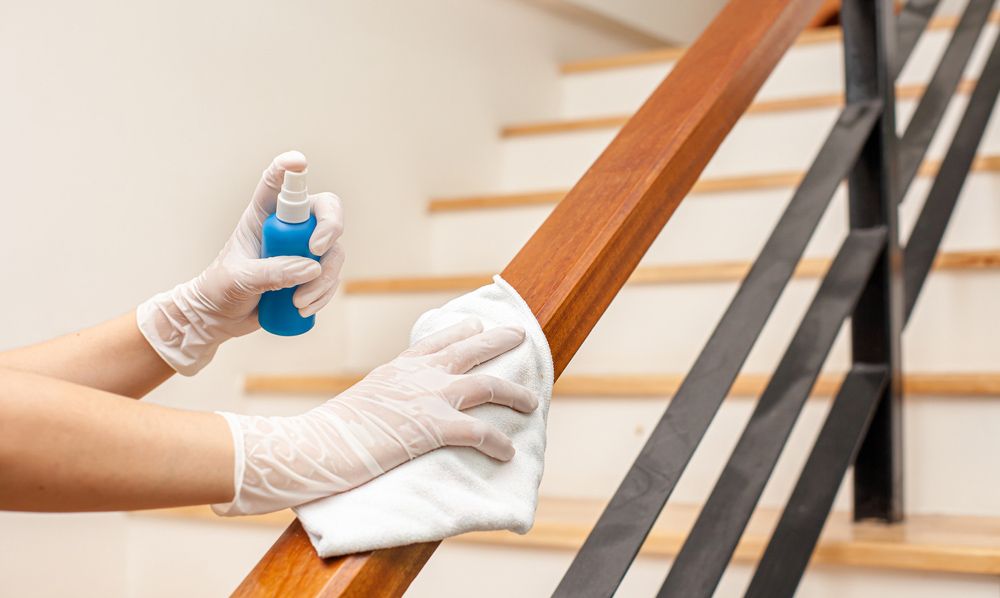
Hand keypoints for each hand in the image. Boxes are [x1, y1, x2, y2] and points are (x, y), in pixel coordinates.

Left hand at [137, 151, 344, 374]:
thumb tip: (312, 268)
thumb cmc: (220, 289)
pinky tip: (304, 309)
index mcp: (261, 216)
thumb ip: (273, 272)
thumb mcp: (240, 278)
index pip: (276, 183)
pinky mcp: (311, 274)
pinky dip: (324, 294)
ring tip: (299, 303)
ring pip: (333, 250)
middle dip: (330, 227)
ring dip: (324, 278)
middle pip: (324, 211)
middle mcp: (288, 228)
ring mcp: (302, 250)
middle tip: (317, 250)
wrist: (220, 317)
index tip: (299, 162)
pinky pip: (332, 277)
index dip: (289, 168)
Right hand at [214, 319, 538, 515]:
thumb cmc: (331, 431)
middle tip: (519, 335)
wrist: (316, 444)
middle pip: (470, 349)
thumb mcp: (365, 399)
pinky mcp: (432, 427)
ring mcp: (428, 397)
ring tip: (531, 402)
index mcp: (399, 366)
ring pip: (487, 385)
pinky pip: (478, 431)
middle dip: (499, 340)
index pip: (437, 340)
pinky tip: (507, 452)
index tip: (477, 323)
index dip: (462, 330)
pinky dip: (498, 442)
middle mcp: (419, 374)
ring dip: (514, 393)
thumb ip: (388, 394)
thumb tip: (398, 405)